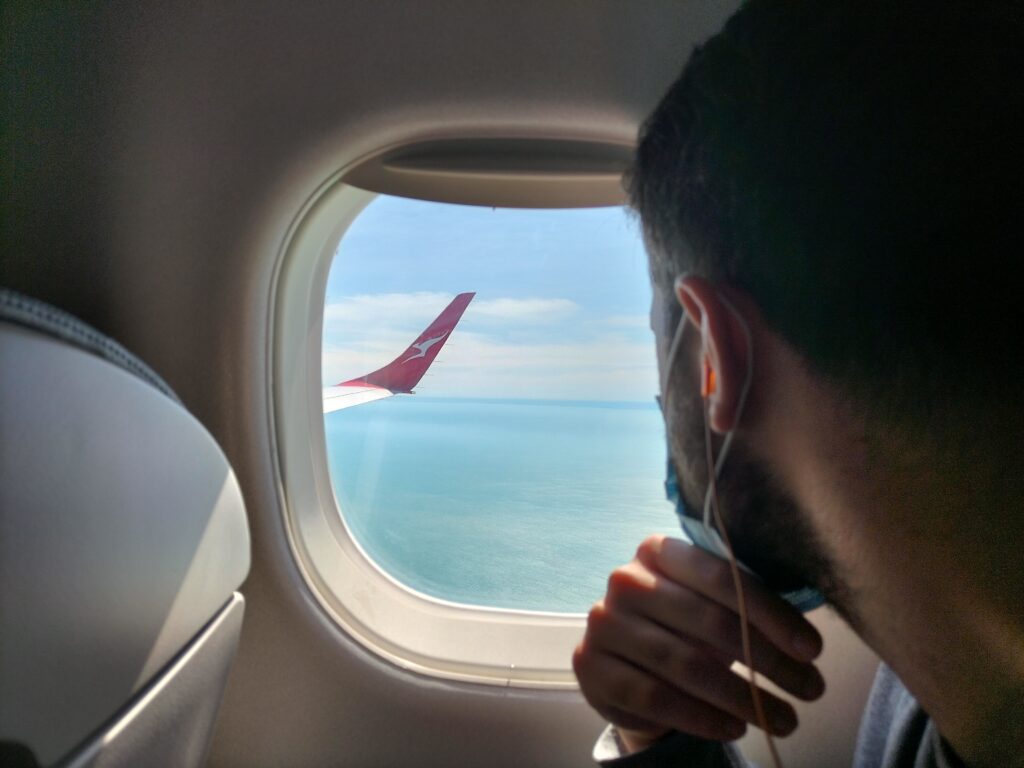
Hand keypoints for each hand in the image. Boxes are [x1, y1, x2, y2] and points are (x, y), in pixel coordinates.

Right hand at [573, 535, 825, 750]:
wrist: (628, 663)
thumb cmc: (684, 627)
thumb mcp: (711, 604)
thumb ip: (743, 602)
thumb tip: (806, 638)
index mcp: (657, 550)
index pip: (721, 575)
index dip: (771, 613)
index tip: (813, 649)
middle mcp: (625, 580)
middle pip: (709, 621)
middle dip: (769, 660)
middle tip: (811, 689)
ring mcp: (603, 624)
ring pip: (686, 664)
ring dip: (743, 697)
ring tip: (784, 720)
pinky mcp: (591, 667)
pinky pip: (655, 697)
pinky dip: (702, 718)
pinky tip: (735, 727)